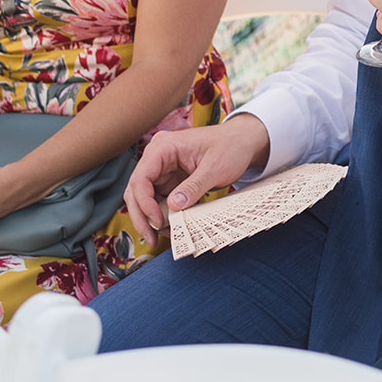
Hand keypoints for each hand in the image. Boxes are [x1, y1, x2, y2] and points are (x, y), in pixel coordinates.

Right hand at [123, 115, 271, 247]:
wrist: (244, 142)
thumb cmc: (231, 146)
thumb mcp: (216, 167)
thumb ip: (195, 186)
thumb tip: (174, 206)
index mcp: (164, 147)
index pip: (140, 178)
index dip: (144, 203)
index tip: (158, 221)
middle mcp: (158, 157)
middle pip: (137, 191)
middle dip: (142, 216)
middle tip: (152, 238)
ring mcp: (163, 170)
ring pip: (145, 199)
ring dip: (152, 219)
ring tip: (164, 236)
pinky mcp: (171, 181)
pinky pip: (160, 201)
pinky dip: (163, 216)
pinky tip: (172, 228)